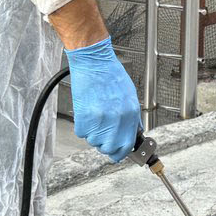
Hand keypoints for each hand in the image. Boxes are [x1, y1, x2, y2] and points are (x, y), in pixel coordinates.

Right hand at [65, 38, 140, 160]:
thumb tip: (133, 133)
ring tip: (95, 117)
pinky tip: (87, 113)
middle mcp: (117, 119)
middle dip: (105, 145)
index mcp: (130, 114)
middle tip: (102, 133)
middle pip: (109, 148)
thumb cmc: (111, 75)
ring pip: (94, 142)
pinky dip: (83, 127)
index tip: (117, 153)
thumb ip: (132, 118)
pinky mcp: (84, 117)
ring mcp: (100, 119)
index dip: (121, 153)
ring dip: (93, 134)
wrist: (94, 62)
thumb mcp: (130, 96)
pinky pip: (82, 133)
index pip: (127, 146)